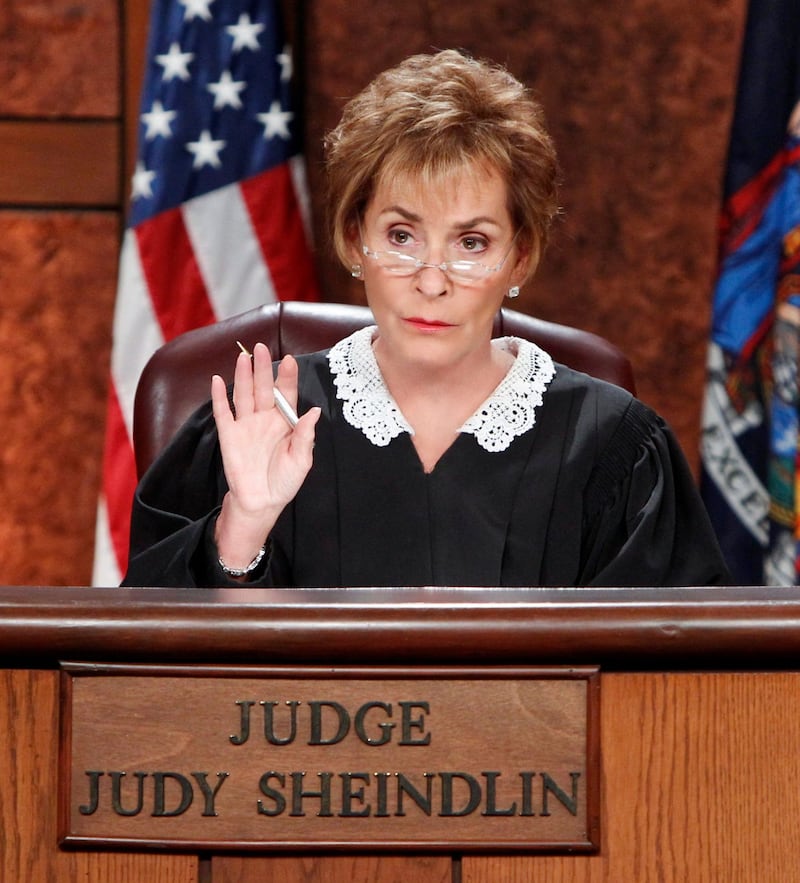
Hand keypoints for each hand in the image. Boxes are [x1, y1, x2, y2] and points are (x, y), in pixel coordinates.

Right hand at [211, 343, 319, 570]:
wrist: (261, 502)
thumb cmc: (285, 481)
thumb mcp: (301, 461)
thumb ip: (305, 436)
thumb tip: (315, 412)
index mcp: (285, 423)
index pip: (286, 395)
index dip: (287, 378)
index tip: (290, 361)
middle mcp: (265, 419)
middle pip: (263, 388)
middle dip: (263, 368)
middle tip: (262, 348)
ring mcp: (246, 425)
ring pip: (244, 394)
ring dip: (243, 376)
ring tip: (243, 357)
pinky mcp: (229, 435)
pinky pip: (223, 412)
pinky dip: (219, 397)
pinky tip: (217, 380)